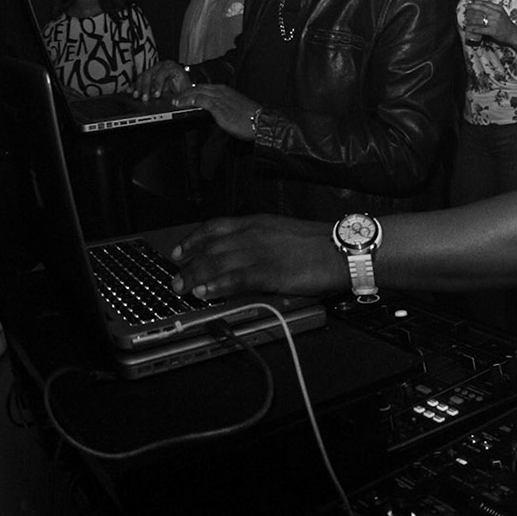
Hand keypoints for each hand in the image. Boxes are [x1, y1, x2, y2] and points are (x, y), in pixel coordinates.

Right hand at [137, 59, 191, 98]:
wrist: (181, 86)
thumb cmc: (183, 87)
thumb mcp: (185, 90)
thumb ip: (182, 96)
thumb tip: (175, 102)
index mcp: (171, 67)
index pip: (162, 73)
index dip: (158, 84)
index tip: (156, 95)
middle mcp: (160, 66)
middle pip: (149, 74)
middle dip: (146, 87)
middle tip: (145, 98)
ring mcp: (152, 70)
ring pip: (142, 77)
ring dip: (138, 87)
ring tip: (136, 96)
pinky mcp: (146, 76)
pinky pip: (138, 80)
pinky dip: (133, 86)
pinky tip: (129, 91)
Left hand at [166, 216, 346, 300]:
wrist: (341, 249)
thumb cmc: (319, 242)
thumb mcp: (284, 232)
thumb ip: (262, 240)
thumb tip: (244, 256)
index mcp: (257, 223)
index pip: (214, 228)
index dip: (193, 240)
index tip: (179, 251)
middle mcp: (252, 235)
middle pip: (210, 248)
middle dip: (188, 264)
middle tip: (175, 278)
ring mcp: (258, 253)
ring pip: (216, 263)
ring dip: (195, 276)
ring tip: (182, 288)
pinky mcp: (267, 272)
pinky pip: (234, 279)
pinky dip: (216, 286)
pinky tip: (205, 292)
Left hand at [175, 84, 263, 139]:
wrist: (261, 121)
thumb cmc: (251, 117)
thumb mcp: (236, 108)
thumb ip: (224, 107)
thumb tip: (215, 112)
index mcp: (226, 90)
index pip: (205, 87)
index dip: (193, 91)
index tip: (185, 96)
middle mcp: (221, 91)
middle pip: (198, 87)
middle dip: (186, 92)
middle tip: (176, 98)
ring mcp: (219, 98)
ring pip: (196, 92)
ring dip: (184, 96)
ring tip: (175, 101)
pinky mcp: (218, 107)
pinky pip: (199, 100)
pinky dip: (188, 100)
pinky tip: (181, 104)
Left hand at [463, 0, 516, 50]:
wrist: (513, 34)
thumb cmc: (506, 24)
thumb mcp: (501, 13)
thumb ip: (492, 9)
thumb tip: (480, 6)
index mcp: (498, 8)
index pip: (484, 3)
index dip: (475, 3)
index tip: (469, 4)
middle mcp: (496, 14)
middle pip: (481, 9)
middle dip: (471, 9)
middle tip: (465, 10)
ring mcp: (495, 23)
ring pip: (479, 19)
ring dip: (471, 20)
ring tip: (466, 20)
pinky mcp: (493, 31)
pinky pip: (481, 29)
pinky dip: (474, 29)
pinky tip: (470, 29)